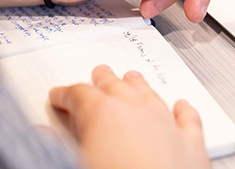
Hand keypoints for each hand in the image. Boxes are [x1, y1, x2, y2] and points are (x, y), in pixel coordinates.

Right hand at [49, 65, 209, 168]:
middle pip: (117, 87)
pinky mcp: (192, 144)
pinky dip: (184, 110)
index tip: (58, 96)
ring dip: (140, 87)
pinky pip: (188, 119)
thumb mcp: (73, 164)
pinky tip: (182, 105)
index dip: (65, 94)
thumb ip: (57, 148)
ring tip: (133, 78)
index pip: (79, 94)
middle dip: (104, 81)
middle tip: (99, 74)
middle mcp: (138, 112)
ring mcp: (168, 125)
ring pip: (151, 96)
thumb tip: (42, 136)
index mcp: (104, 116)